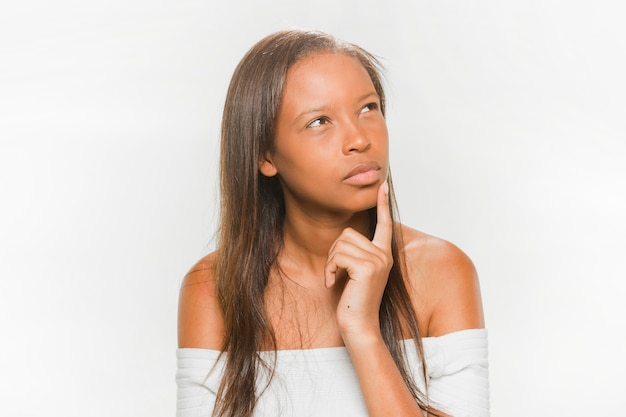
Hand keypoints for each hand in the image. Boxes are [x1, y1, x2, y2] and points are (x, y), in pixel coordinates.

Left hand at [325, 181, 392, 340]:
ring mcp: (377, 261)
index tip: (383, 185)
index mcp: (383, 254)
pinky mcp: (367, 268)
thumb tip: (347, 236)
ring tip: (335, 278)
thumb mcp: (355, 272)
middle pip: (348, 233)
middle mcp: (383, 255)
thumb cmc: (353, 300)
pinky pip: (338, 255)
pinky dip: (329, 269)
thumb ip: (356, 253)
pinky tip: (332, 283)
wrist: (358, 325)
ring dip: (331, 261)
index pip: (384, 223)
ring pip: (341, 244)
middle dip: (334, 251)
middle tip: (335, 272)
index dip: (382, 204)